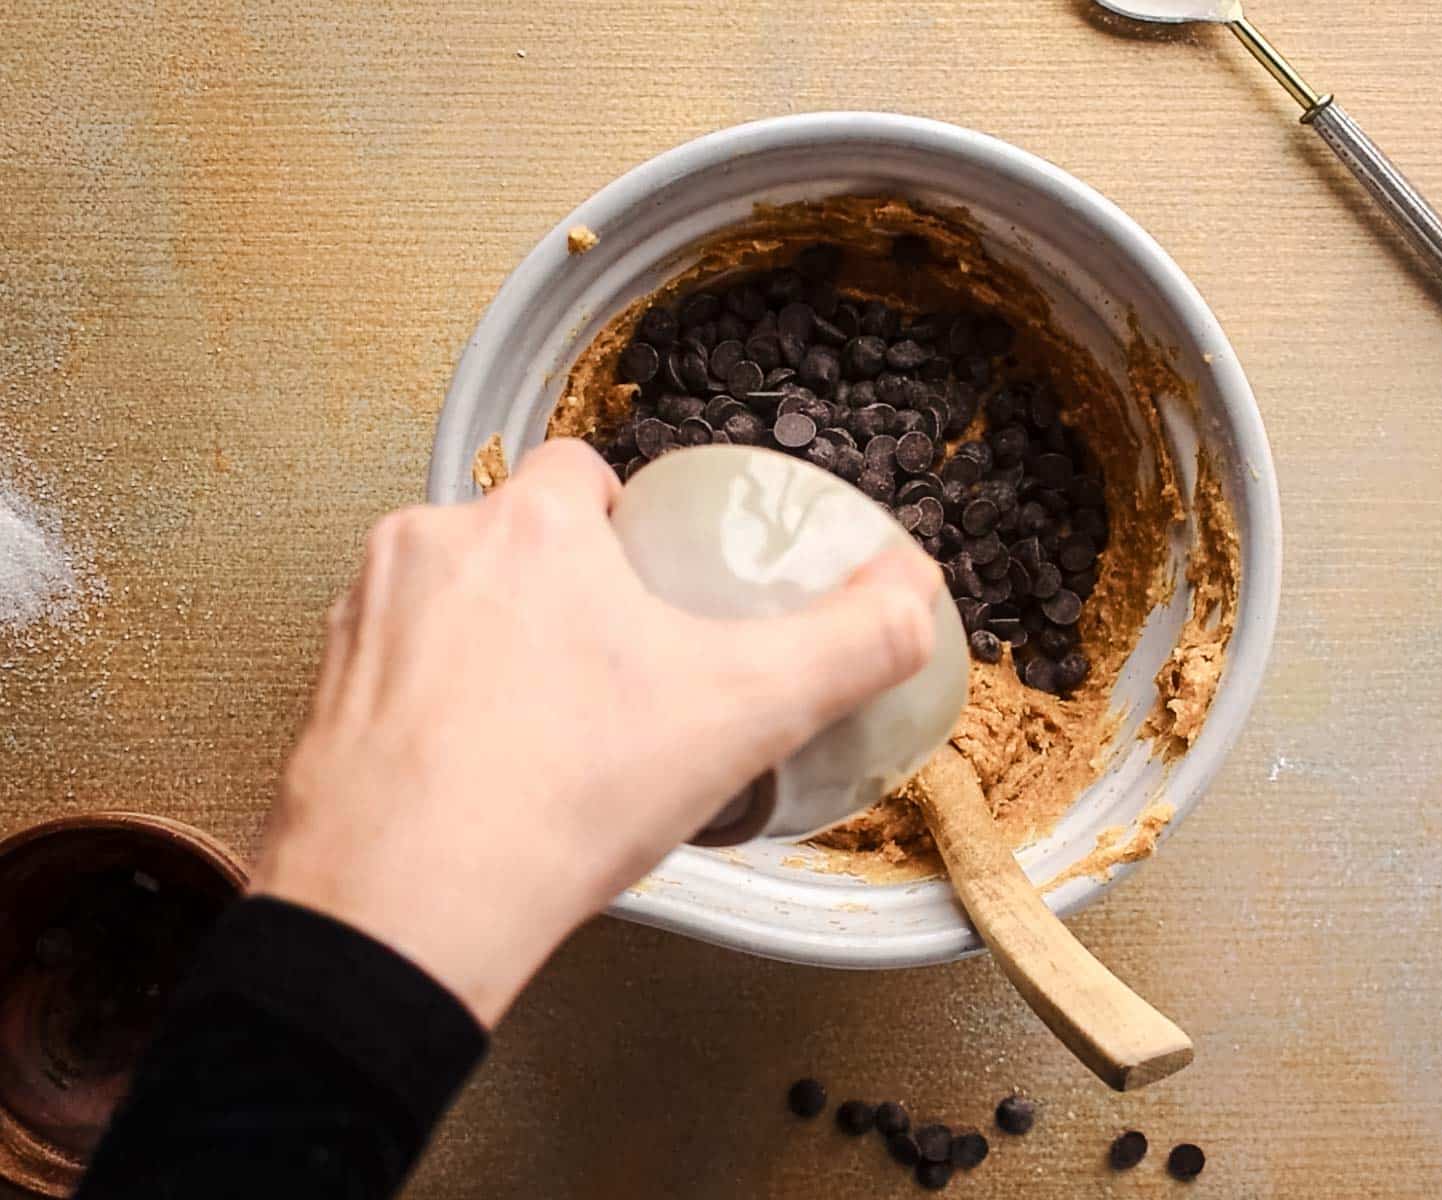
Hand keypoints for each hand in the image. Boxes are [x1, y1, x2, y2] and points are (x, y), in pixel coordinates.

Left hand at [251, 439, 941, 1025]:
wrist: (404, 913)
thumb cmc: (558, 796)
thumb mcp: (749, 709)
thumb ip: (851, 640)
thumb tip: (914, 592)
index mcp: (531, 525)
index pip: (584, 470)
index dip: (629, 524)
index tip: (655, 588)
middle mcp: (427, 548)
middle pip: (518, 539)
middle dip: (564, 591)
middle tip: (614, 676)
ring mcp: (361, 622)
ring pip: (453, 602)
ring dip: (495, 642)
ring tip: (551, 730)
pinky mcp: (321, 696)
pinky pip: (397, 674)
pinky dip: (438, 707)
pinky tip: (483, 772)